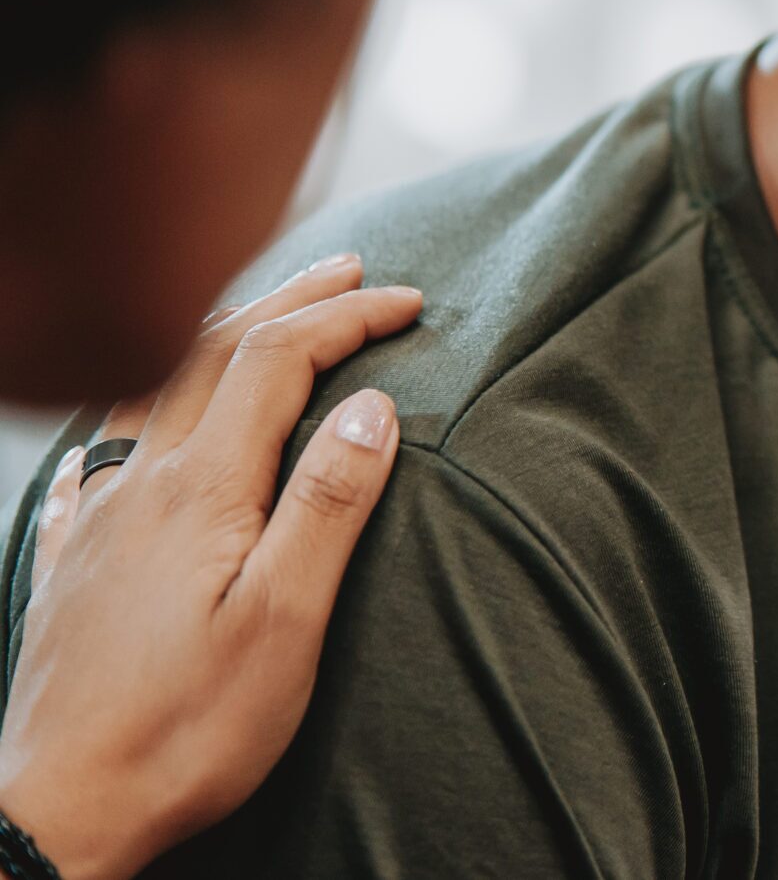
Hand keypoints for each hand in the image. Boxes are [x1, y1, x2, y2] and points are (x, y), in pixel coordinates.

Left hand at [0, 255, 421, 879]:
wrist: (60, 814)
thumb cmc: (187, 730)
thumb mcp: (286, 621)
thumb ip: (328, 503)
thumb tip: (372, 405)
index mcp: (201, 490)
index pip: (278, 362)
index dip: (346, 318)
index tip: (411, 301)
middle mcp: (140, 488)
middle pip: (211, 355)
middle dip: (286, 301)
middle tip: (350, 270)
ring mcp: (95, 525)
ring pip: (151, 392)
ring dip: (213, 339)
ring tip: (255, 317)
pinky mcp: (69, 570)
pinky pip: (96, 462)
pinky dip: (130, 419)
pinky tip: (125, 440)